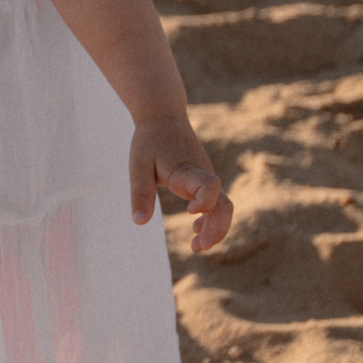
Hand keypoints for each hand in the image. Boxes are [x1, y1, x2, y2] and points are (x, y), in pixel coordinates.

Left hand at [129, 113, 232, 249]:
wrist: (164, 116)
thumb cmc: (149, 140)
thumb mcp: (138, 166)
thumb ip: (140, 193)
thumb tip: (139, 222)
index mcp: (185, 170)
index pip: (209, 185)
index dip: (204, 202)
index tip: (188, 212)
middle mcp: (202, 174)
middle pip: (224, 205)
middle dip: (216, 230)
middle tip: (197, 247)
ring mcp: (206, 177)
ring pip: (223, 206)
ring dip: (215, 229)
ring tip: (196, 246)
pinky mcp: (204, 179)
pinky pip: (216, 202)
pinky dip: (211, 219)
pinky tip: (196, 230)